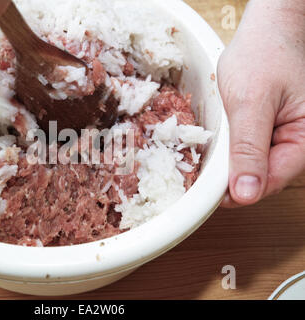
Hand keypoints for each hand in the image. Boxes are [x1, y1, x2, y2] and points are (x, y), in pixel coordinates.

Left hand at [218, 0, 304, 207]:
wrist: (268, 28)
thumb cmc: (265, 54)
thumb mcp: (251, 102)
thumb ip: (248, 149)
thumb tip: (246, 194)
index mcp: (304, 141)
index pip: (269, 184)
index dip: (235, 190)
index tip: (204, 190)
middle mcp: (296, 144)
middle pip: (258, 179)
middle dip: (228, 175)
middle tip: (198, 165)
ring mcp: (280, 139)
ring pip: (249, 167)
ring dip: (226, 161)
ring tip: (207, 146)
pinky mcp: (266, 133)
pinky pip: (245, 151)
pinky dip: (227, 148)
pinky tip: (216, 137)